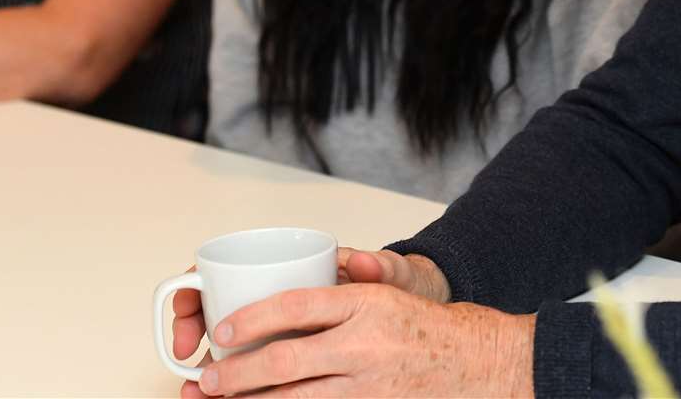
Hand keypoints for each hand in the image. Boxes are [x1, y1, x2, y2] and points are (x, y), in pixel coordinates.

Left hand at [169, 250, 448, 376]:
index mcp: (363, 305)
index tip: (222, 329)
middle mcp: (363, 346)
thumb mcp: (382, 294)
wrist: (472, 362)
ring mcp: (366, 387)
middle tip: (208, 379)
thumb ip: (336, 292)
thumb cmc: (421, 326)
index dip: (252, 319)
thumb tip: (281, 296)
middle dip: (238, 374)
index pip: (296, 306)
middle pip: (286, 360)